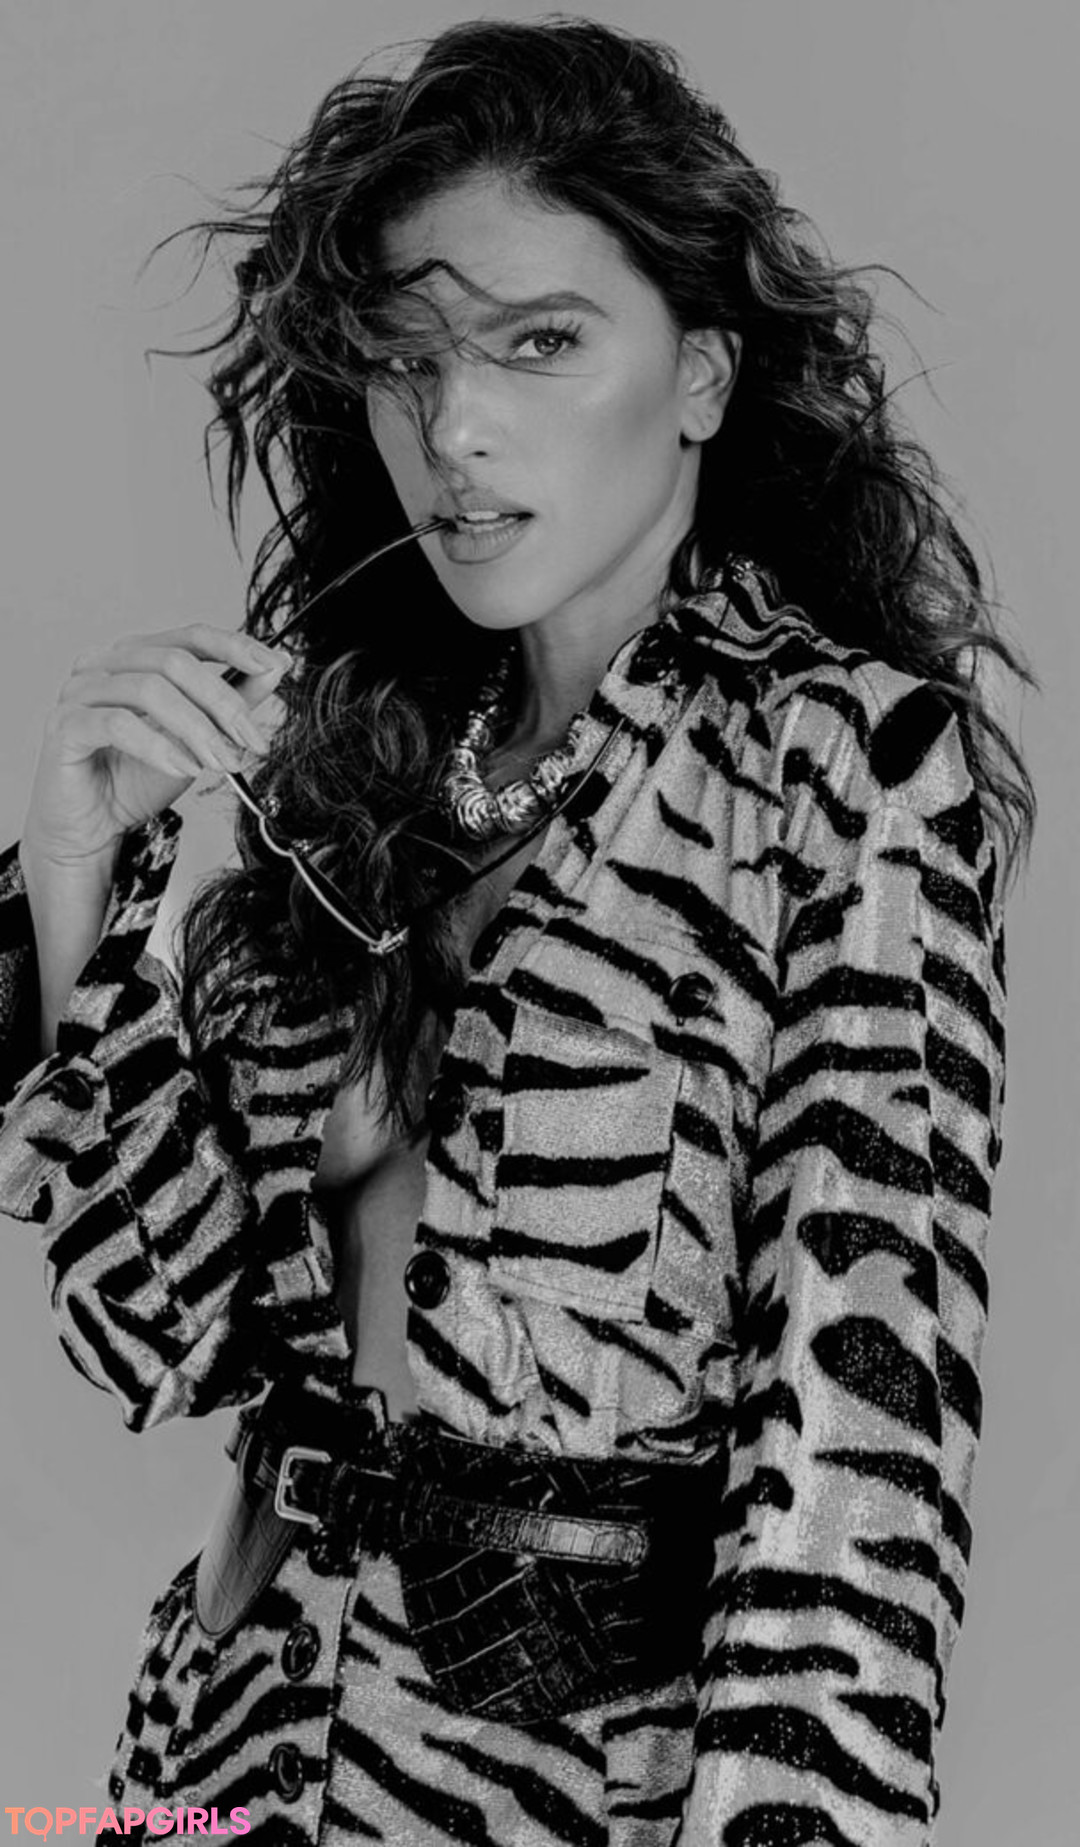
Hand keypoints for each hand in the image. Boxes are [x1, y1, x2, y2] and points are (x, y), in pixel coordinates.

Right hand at [20, 623, 288, 874]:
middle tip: (251, 741)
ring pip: (150, 690)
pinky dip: (159, 746)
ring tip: (220, 763)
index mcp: (135, 656)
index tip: (274, 667)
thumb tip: (276, 667)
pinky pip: (117, 724)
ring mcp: (79, 692)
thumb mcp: (198, 740)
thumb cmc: (136, 780)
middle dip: (223, 703)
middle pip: (175, 662)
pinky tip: (183, 768)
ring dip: (197, 729)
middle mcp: (103, 663)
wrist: (92, 828)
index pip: (191, 636)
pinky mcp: (64, 726)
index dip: (235, 647)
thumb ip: (232, 702)